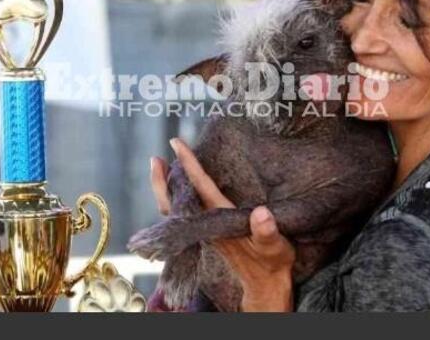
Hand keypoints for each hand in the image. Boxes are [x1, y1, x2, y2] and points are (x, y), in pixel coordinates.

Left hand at [149, 138, 295, 311]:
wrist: (264, 285)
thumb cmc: (271, 263)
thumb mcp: (275, 248)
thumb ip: (267, 232)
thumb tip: (260, 213)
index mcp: (221, 221)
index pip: (201, 187)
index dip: (189, 165)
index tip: (177, 144)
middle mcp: (207, 225)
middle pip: (175, 202)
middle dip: (162, 180)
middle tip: (155, 158)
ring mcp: (204, 230)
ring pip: (175, 208)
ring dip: (165, 187)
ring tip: (161, 166)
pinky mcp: (207, 233)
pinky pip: (183, 213)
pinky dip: (175, 197)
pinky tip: (180, 187)